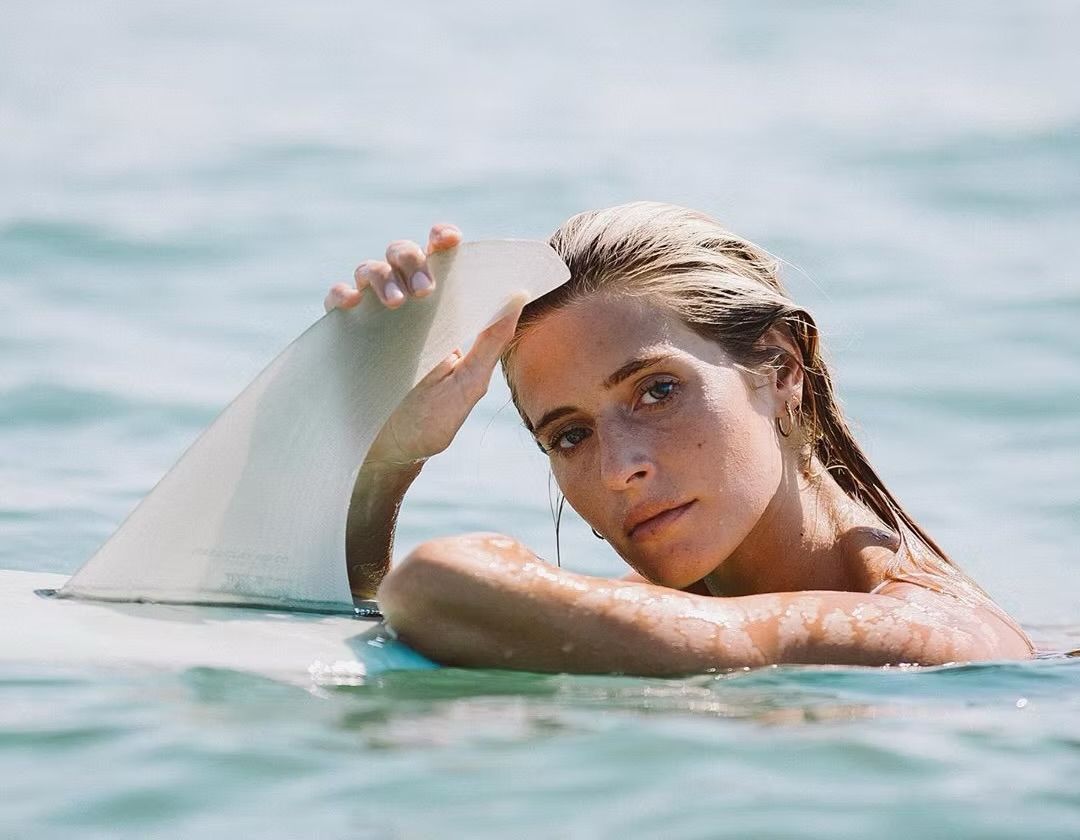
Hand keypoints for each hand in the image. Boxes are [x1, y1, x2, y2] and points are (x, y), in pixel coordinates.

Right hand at [324, 224, 523, 466]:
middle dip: (412, 260)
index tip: (449, 239)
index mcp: (439, 312)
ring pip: (369, 270)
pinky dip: (342, 294)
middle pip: (402, 255)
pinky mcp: (342, 336)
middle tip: (424, 289)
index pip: (441, 262)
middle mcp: (405, 308)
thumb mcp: (467, 385)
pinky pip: (335, 299)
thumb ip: (491, 343)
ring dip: (382, 276)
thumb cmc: (431, 423)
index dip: (443, 240)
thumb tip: (518, 298)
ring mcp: (371, 319)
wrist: (389, 458)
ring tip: (397, 304)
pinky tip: (352, 305)